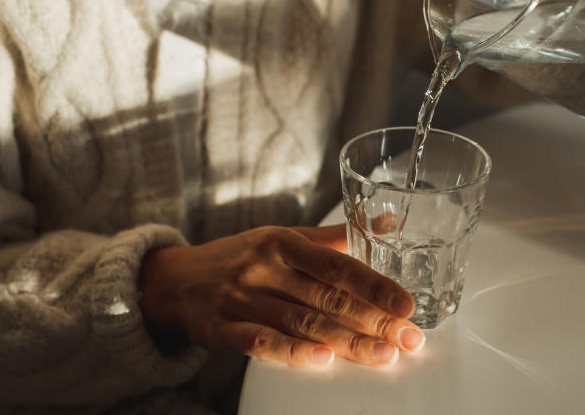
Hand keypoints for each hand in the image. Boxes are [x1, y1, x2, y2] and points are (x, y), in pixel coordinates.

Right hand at [138, 225, 424, 366]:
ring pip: (303, 323)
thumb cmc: (241, 255)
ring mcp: (242, 300)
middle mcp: (264, 268)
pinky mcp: (223, 329)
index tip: (406, 303)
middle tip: (409, 339)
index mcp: (283, 242)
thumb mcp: (284, 236)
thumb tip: (388, 223)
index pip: (336, 265)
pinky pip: (262, 343)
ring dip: (346, 342)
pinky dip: (293, 352)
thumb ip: (334, 236)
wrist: (175, 279)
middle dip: (373, 321)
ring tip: (382, 356)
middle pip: (326, 299)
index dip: (374, 285)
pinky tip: (322, 360)